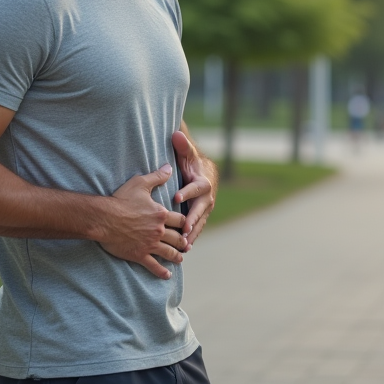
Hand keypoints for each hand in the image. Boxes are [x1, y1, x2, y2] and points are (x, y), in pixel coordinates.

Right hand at [98, 164, 186, 279]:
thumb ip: (157, 177)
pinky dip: (161, 271)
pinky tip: (167, 275)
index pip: (179, 219)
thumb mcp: (140, 184)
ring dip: (176, 256)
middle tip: (186, 244)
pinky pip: (154, 265)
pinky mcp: (140, 255)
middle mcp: (158, 231)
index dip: (184, 222)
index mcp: (161, 214)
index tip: (186, 225)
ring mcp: (150, 244)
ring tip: (180, 259)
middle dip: (183, 241)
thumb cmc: (121, 199)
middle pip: (177, 238)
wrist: (103, 218)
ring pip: (169, 252)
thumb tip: (169, 167)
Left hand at [171, 131, 216, 245]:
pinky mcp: (202, 216)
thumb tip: (176, 134)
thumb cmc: (192, 162)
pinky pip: (198, 227)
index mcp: (203, 182)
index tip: (176, 197)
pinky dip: (192, 237)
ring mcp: (206, 208)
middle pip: (200, 210)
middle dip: (192, 219)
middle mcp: (208, 197)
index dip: (186, 192)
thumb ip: (182, 145)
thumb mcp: (187, 153)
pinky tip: (185, 249)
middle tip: (182, 229)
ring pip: (200, 222)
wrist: (205, 172)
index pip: (195, 188)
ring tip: (184, 244)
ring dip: (193, 233)